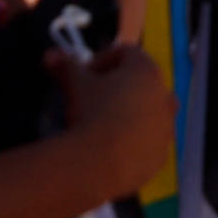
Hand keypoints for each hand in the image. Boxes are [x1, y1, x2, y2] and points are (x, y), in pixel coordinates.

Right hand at [52, 41, 174, 191]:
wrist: (101, 164)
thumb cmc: (91, 113)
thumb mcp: (75, 85)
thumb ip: (66, 66)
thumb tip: (51, 54)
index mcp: (147, 71)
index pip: (126, 53)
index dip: (102, 59)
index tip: (84, 76)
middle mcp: (164, 95)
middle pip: (141, 83)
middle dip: (117, 88)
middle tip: (91, 101)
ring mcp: (167, 126)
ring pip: (148, 113)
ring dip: (128, 115)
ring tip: (100, 128)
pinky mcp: (161, 154)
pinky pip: (149, 142)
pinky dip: (134, 143)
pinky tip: (111, 151)